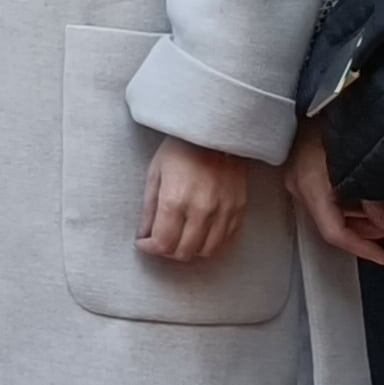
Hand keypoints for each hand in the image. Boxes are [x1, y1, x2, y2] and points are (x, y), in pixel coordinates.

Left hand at [137, 136, 254, 266]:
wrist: (216, 132)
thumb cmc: (181, 150)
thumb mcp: (155, 174)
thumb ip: (149, 209)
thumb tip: (144, 235)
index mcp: (175, 200)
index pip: (163, 243)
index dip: (150, 248)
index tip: (144, 242)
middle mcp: (201, 210)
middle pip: (184, 252)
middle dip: (167, 251)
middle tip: (160, 241)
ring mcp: (224, 211)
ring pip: (207, 251)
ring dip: (190, 250)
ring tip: (180, 238)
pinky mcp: (239, 209)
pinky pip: (225, 240)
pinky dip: (210, 243)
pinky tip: (199, 233)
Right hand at [283, 122, 383, 266]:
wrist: (315, 94)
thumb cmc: (334, 120)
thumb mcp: (359, 161)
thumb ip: (375, 198)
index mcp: (311, 186)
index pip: (334, 231)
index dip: (361, 248)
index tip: (383, 257)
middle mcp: (299, 188)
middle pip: (331, 225)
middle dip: (363, 234)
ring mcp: (296, 180)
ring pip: (328, 213)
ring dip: (356, 220)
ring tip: (382, 215)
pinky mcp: (300, 172)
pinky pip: (324, 199)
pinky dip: (346, 205)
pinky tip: (364, 199)